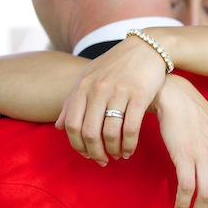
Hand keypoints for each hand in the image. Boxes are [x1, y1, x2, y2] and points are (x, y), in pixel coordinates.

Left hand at [56, 37, 166, 164]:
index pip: (72, 125)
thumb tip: (59, 127)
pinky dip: (130, 144)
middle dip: (95, 153)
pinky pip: (131, 128)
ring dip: (114, 150)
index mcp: (83, 86)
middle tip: (102, 161)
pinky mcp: (140, 95)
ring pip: (111, 133)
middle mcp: (98, 89)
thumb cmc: (116, 64)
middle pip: (90, 132)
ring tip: (118, 155)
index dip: (77, 145)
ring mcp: (119, 91)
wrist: (147, 47)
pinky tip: (131, 150)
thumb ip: (72, 100)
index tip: (86, 155)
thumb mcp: (90, 76)